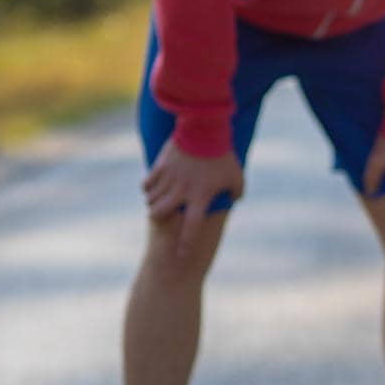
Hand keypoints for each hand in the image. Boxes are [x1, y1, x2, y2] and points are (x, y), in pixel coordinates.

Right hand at [141, 142, 244, 259]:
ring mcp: (169, 178)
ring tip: (159, 200)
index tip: (181, 255)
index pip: (192, 226)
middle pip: (160, 213)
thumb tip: (233, 201)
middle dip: (158, 218)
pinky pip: (146, 183)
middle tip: (161, 215)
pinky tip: (153, 187)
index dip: (186, 243)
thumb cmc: (223, 155)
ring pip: (151, 199)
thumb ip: (236, 193)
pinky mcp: (160, 166)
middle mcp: (181, 190)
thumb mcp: (237, 176)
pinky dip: (148, 188)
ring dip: (154, 202)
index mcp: (200, 196)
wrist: (205, 129)